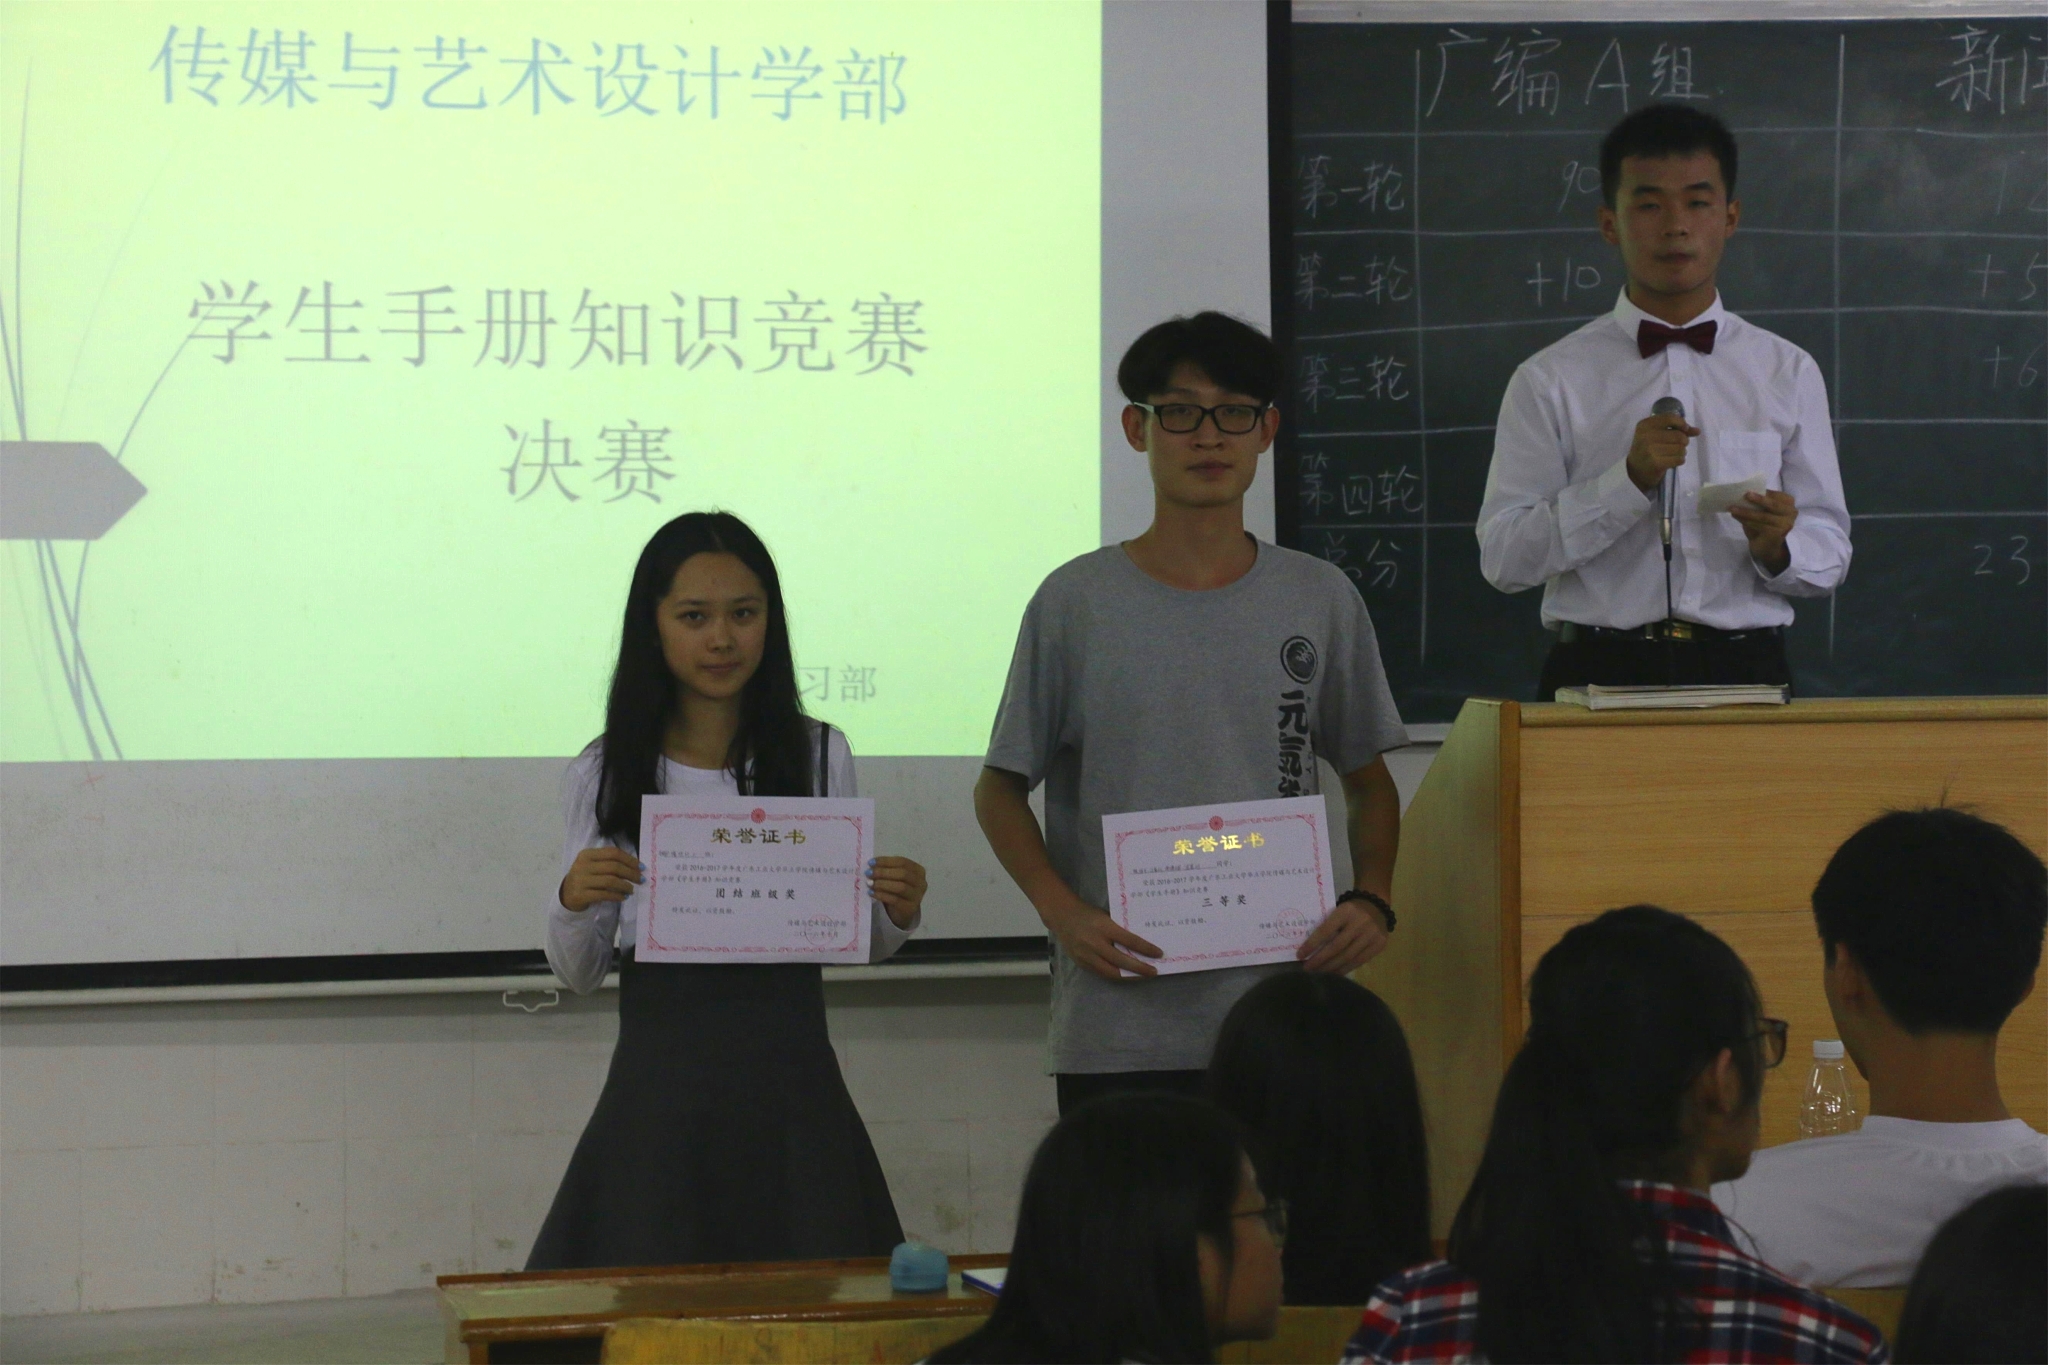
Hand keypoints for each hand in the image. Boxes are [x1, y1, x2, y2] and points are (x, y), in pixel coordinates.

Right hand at [559, 846, 641, 912]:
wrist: (567, 895)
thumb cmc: (585, 878)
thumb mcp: (593, 865)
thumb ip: (609, 862)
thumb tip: (636, 867)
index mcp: (587, 854)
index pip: (613, 853)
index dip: (630, 859)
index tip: (641, 867)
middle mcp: (582, 865)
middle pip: (613, 867)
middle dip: (631, 873)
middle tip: (641, 880)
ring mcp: (580, 880)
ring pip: (610, 881)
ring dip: (625, 886)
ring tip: (631, 890)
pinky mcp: (580, 895)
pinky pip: (604, 894)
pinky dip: (617, 896)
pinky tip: (623, 897)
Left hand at [868, 855, 926, 928]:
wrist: (902, 911)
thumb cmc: (897, 890)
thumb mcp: (895, 877)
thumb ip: (887, 870)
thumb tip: (871, 865)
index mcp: (918, 870)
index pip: (902, 862)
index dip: (886, 861)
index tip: (871, 862)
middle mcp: (921, 882)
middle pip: (903, 874)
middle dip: (883, 872)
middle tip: (868, 873)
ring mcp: (917, 896)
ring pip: (900, 887)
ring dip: (882, 884)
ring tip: (869, 883)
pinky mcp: (910, 908)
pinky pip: (895, 900)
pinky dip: (882, 895)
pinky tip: (872, 893)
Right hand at [1040, 895, 1162, 980]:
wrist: (1061, 915)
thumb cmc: (1088, 913)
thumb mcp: (1106, 916)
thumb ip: (1119, 929)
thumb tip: (1139, 943)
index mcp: (1103, 927)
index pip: (1129, 941)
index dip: (1146, 949)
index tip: (1159, 953)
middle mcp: (1094, 943)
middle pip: (1121, 960)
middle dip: (1140, 968)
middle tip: (1154, 971)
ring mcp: (1086, 955)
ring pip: (1111, 972)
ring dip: (1129, 976)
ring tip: (1142, 976)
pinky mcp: (1081, 963)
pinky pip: (1101, 973)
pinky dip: (1115, 975)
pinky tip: (1125, 975)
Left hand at [1298, 897, 1390, 974]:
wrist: (1376, 905)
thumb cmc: (1351, 910)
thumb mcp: (1338, 910)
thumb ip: (1327, 924)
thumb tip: (1309, 947)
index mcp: (1346, 911)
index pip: (1326, 930)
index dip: (1312, 944)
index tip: (1300, 955)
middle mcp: (1360, 923)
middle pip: (1336, 947)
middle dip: (1320, 960)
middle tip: (1307, 969)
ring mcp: (1371, 935)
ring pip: (1348, 957)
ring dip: (1331, 968)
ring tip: (1319, 974)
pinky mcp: (1379, 945)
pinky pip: (1360, 961)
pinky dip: (1346, 968)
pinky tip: (1335, 973)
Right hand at [1625, 414, 1700, 493]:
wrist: (1635, 470)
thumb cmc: (1648, 448)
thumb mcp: (1656, 434)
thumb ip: (1677, 429)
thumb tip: (1697, 431)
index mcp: (1645, 425)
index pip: (1670, 418)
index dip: (1682, 424)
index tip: (1684, 430)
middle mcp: (1646, 436)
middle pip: (1679, 435)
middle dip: (1683, 441)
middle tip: (1677, 445)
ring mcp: (1650, 450)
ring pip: (1681, 448)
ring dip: (1681, 452)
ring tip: (1673, 454)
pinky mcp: (1656, 463)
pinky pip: (1679, 459)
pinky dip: (1679, 460)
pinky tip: (1671, 461)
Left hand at [1729, 490, 1796, 574]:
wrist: (1766, 546)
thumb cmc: (1763, 524)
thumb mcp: (1762, 510)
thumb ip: (1759, 502)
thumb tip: (1744, 492)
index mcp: (1788, 502)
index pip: (1776, 495)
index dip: (1763, 492)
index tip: (1747, 489)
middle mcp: (1791, 512)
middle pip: (1773, 504)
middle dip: (1759, 499)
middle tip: (1745, 495)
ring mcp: (1786, 524)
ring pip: (1764, 516)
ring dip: (1746, 512)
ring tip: (1733, 508)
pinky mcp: (1778, 534)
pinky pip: (1760, 525)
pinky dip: (1746, 521)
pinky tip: (1737, 517)